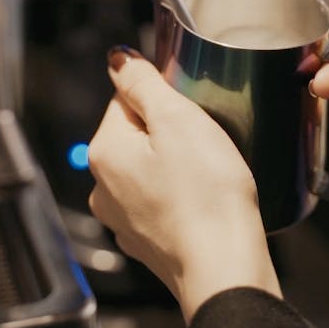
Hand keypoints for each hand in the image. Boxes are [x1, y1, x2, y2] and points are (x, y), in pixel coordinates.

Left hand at [88, 46, 281, 321]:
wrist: (226, 269)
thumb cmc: (206, 194)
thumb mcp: (177, 120)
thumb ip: (142, 83)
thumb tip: (117, 58)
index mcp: (103, 152)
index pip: (126, 100)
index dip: (164, 99)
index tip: (191, 114)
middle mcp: (102, 188)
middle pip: (137, 134)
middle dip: (171, 132)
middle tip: (205, 143)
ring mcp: (123, 219)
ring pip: (151, 168)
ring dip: (178, 164)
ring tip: (210, 173)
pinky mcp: (147, 242)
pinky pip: (163, 200)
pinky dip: (182, 195)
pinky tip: (206, 200)